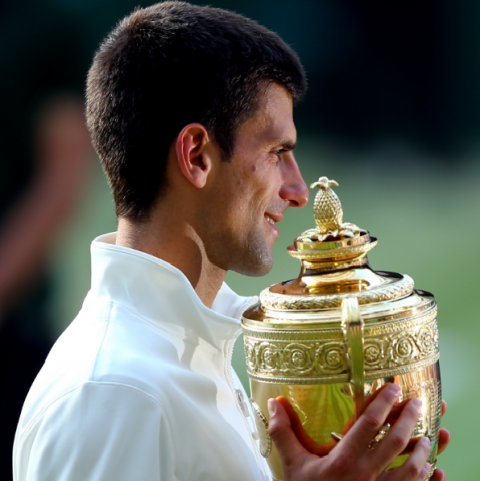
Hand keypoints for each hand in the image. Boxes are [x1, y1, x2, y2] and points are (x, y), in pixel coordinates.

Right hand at [268, 384, 444, 480]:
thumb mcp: (292, 465)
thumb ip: (283, 432)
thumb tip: (274, 402)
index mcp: (343, 460)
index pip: (369, 425)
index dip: (383, 404)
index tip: (394, 387)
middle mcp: (365, 475)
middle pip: (396, 442)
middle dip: (409, 418)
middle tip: (417, 401)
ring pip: (411, 469)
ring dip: (422, 450)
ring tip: (428, 434)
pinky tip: (435, 471)